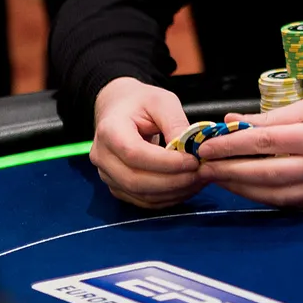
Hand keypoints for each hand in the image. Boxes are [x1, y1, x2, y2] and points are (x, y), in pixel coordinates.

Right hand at [90, 77, 205, 208]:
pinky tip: (186, 186)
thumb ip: (175, 123)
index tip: (193, 160)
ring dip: (173, 192)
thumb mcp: (162, 101)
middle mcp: (102, 156)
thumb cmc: (140, 102)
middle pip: (135, 180)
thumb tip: (190, 149)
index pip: (135, 154)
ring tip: (198, 179)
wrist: (119, 108)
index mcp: (110, 130)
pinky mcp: (117, 186)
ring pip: (140, 194)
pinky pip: (143, 200)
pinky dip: (167, 198)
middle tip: (200, 173)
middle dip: (173, 181)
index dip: (165, 162)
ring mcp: (107, 175)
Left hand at [195, 93, 302, 206]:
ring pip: (274, 195)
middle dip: (229, 171)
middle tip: (204, 166)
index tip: (207, 145)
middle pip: (266, 173)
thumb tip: (231, 123)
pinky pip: (289, 203)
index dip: (231, 145)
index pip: (265, 142)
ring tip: (220, 177)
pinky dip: (263, 197)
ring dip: (241, 189)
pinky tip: (246, 188)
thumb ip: (271, 117)